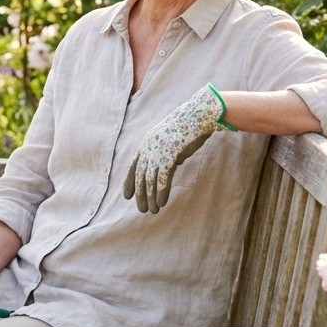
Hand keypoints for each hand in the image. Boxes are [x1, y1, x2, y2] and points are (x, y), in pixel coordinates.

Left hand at [123, 83, 236, 214]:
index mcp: (147, 142)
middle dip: (140, 194)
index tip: (127, 196)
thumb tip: (173, 165)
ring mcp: (158, 151)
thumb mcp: (174, 141)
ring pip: (150, 180)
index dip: (130, 182)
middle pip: (140, 175)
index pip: (133, 166)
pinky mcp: (169, 155)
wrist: (199, 115)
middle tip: (142, 210)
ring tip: (152, 211)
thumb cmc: (190, 128)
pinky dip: (161, 192)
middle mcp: (149, 147)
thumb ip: (170, 154)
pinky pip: (162, 178)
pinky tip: (161, 203)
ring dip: (150, 197)